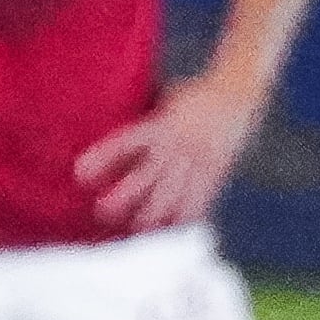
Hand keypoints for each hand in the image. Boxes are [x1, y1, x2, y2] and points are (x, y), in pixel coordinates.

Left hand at [75, 76, 261, 232]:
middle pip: (146, 177)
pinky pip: (200, 200)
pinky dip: (185, 216)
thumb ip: (144, 122)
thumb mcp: (164, 102)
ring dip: (151, 215)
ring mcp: (199, 161)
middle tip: (101, 211)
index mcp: (161, 124)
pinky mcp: (216, 172)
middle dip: (122, 198)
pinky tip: (171, 228)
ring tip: (134, 229)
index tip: (79, 174)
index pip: (125, 143)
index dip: (102, 159)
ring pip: (172, 196)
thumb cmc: (193, 95)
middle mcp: (178, 144)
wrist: (240, 91)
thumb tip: (111, 134)